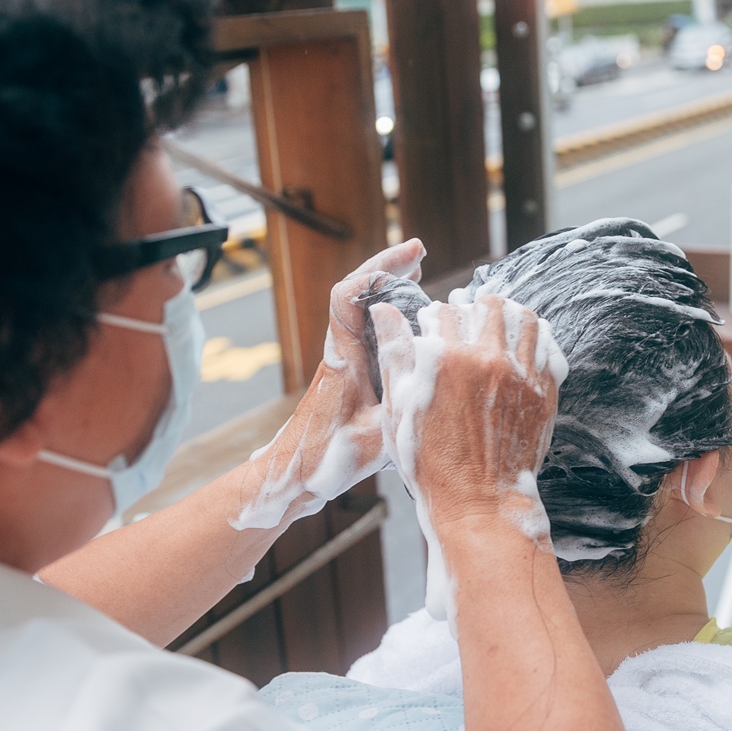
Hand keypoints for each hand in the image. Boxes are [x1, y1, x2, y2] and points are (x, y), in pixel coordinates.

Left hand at [234, 241, 425, 529]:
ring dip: (388, 293)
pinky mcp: (350, 378)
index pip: (349, 295)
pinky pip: (369, 335)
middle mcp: (341, 353)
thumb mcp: (375, 438)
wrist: (291, 476)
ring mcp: (344, 364)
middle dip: (389, 270)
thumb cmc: (324, 458)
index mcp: (343, 358)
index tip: (416, 253)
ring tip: (420, 281)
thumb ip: (404, 408)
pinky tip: (412, 330)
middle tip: (420, 258)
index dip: (381, 266)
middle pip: (356, 293)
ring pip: (362, 313)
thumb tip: (440, 386)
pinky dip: (390, 321)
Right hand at [372, 295, 564, 536]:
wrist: (479, 503)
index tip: (435, 322)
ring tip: (498, 325)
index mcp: (446, 360)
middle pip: (488, 306)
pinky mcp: (545, 392)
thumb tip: (383, 310)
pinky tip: (523, 343)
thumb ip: (393, 353)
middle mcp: (488, 360)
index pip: (444, 312)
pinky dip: (537, 336)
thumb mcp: (399, 409)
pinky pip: (549, 346)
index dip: (436, 314)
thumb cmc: (430, 463)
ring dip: (509, 316)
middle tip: (468, 318)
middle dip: (474, 308)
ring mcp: (521, 375)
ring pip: (525, 318)